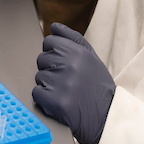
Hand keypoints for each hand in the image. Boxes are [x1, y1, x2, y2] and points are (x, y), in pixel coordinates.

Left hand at [33, 23, 115, 143]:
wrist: (107, 116)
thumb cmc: (97, 85)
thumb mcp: (91, 57)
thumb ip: (72, 38)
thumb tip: (53, 27)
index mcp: (78, 52)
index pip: (49, 42)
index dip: (54, 53)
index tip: (63, 64)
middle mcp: (70, 65)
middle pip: (41, 59)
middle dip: (51, 69)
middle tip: (67, 81)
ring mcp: (62, 84)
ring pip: (39, 77)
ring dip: (48, 85)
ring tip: (66, 92)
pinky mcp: (56, 102)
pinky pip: (37, 93)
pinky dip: (44, 99)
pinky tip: (59, 101)